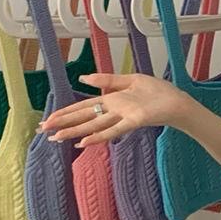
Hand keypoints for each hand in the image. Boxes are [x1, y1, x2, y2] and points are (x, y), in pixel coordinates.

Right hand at [38, 72, 194, 147]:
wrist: (177, 102)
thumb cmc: (157, 93)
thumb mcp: (129, 80)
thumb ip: (106, 80)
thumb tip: (82, 78)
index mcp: (111, 101)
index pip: (83, 108)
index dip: (65, 113)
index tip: (47, 120)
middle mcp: (114, 111)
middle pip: (84, 118)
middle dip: (63, 124)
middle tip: (43, 132)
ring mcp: (123, 117)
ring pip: (94, 126)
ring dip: (75, 131)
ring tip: (57, 138)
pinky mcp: (134, 120)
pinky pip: (114, 129)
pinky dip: (99, 136)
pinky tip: (84, 141)